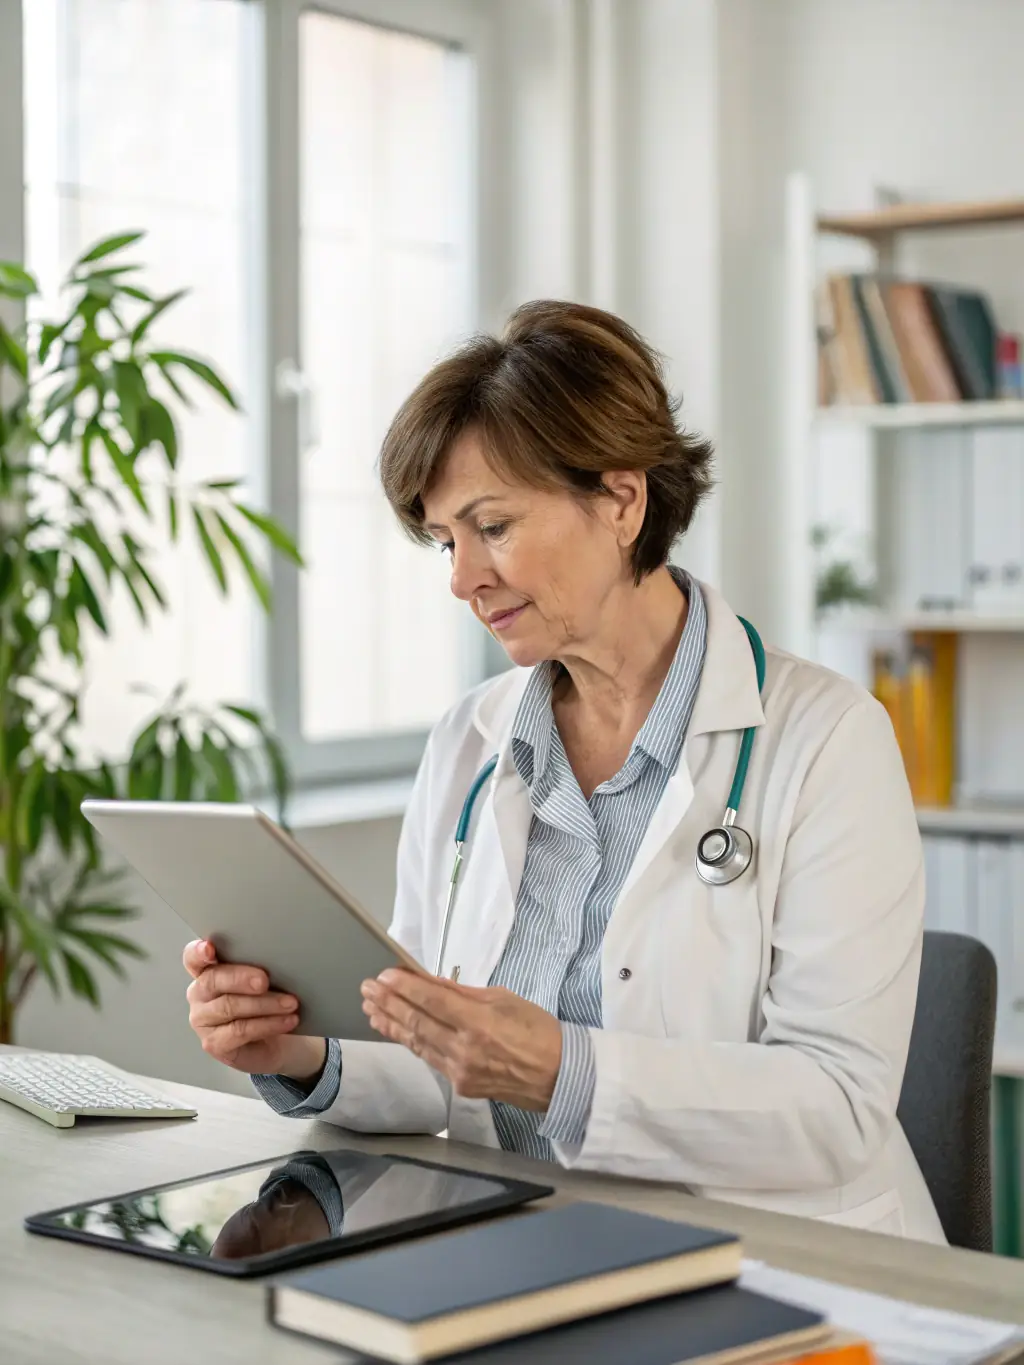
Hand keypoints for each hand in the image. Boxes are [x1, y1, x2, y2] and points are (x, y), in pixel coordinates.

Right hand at [183, 939, 325, 1079]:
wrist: (277, 1041)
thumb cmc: (266, 1002)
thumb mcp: (262, 980)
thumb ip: (257, 966)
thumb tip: (275, 957)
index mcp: (206, 971)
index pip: (193, 957)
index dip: (198, 952)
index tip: (210, 948)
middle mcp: (199, 994)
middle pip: (213, 980)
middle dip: (241, 978)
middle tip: (264, 980)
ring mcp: (203, 1020)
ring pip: (229, 1006)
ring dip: (264, 1004)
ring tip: (290, 1003)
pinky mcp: (213, 1043)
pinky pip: (240, 1031)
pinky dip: (268, 1024)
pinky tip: (287, 1021)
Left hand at [361, 969, 562, 1110]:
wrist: (560, 1077)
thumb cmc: (539, 1031)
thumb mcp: (505, 999)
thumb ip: (463, 994)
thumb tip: (431, 982)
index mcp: (481, 1023)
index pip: (433, 1001)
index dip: (405, 988)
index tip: (384, 975)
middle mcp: (465, 1049)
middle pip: (418, 1023)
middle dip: (389, 1003)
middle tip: (367, 988)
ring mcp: (460, 1072)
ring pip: (418, 1043)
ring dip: (392, 1024)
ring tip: (371, 1008)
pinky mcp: (460, 1086)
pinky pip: (430, 1058)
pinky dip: (410, 1042)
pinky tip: (396, 1030)